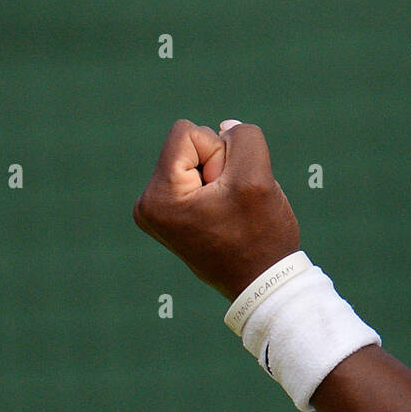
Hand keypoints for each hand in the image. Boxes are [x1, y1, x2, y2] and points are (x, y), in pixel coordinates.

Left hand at [132, 119, 300, 299]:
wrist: (263, 283)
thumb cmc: (260, 235)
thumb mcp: (257, 176)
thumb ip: (243, 137)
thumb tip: (223, 128)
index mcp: (158, 196)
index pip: (189, 132)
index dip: (219, 152)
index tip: (227, 191)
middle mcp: (148, 202)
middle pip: (190, 144)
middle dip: (220, 166)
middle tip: (230, 206)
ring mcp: (158, 209)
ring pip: (198, 159)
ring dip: (223, 178)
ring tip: (229, 213)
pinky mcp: (172, 213)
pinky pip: (199, 176)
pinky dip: (219, 189)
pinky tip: (225, 216)